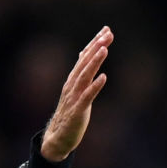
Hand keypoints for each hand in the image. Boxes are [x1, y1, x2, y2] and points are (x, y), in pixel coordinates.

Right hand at [41, 26, 113, 162]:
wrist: (58, 138)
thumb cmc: (70, 114)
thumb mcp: (77, 91)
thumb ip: (81, 73)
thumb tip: (84, 55)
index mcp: (73, 80)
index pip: (84, 57)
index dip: (95, 43)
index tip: (106, 30)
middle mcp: (72, 85)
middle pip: (85, 62)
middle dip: (96, 47)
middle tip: (108, 34)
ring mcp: (74, 97)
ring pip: (85, 76)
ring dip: (94, 61)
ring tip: (104, 49)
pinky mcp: (78, 111)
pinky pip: (87, 96)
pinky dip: (95, 86)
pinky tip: (104, 77)